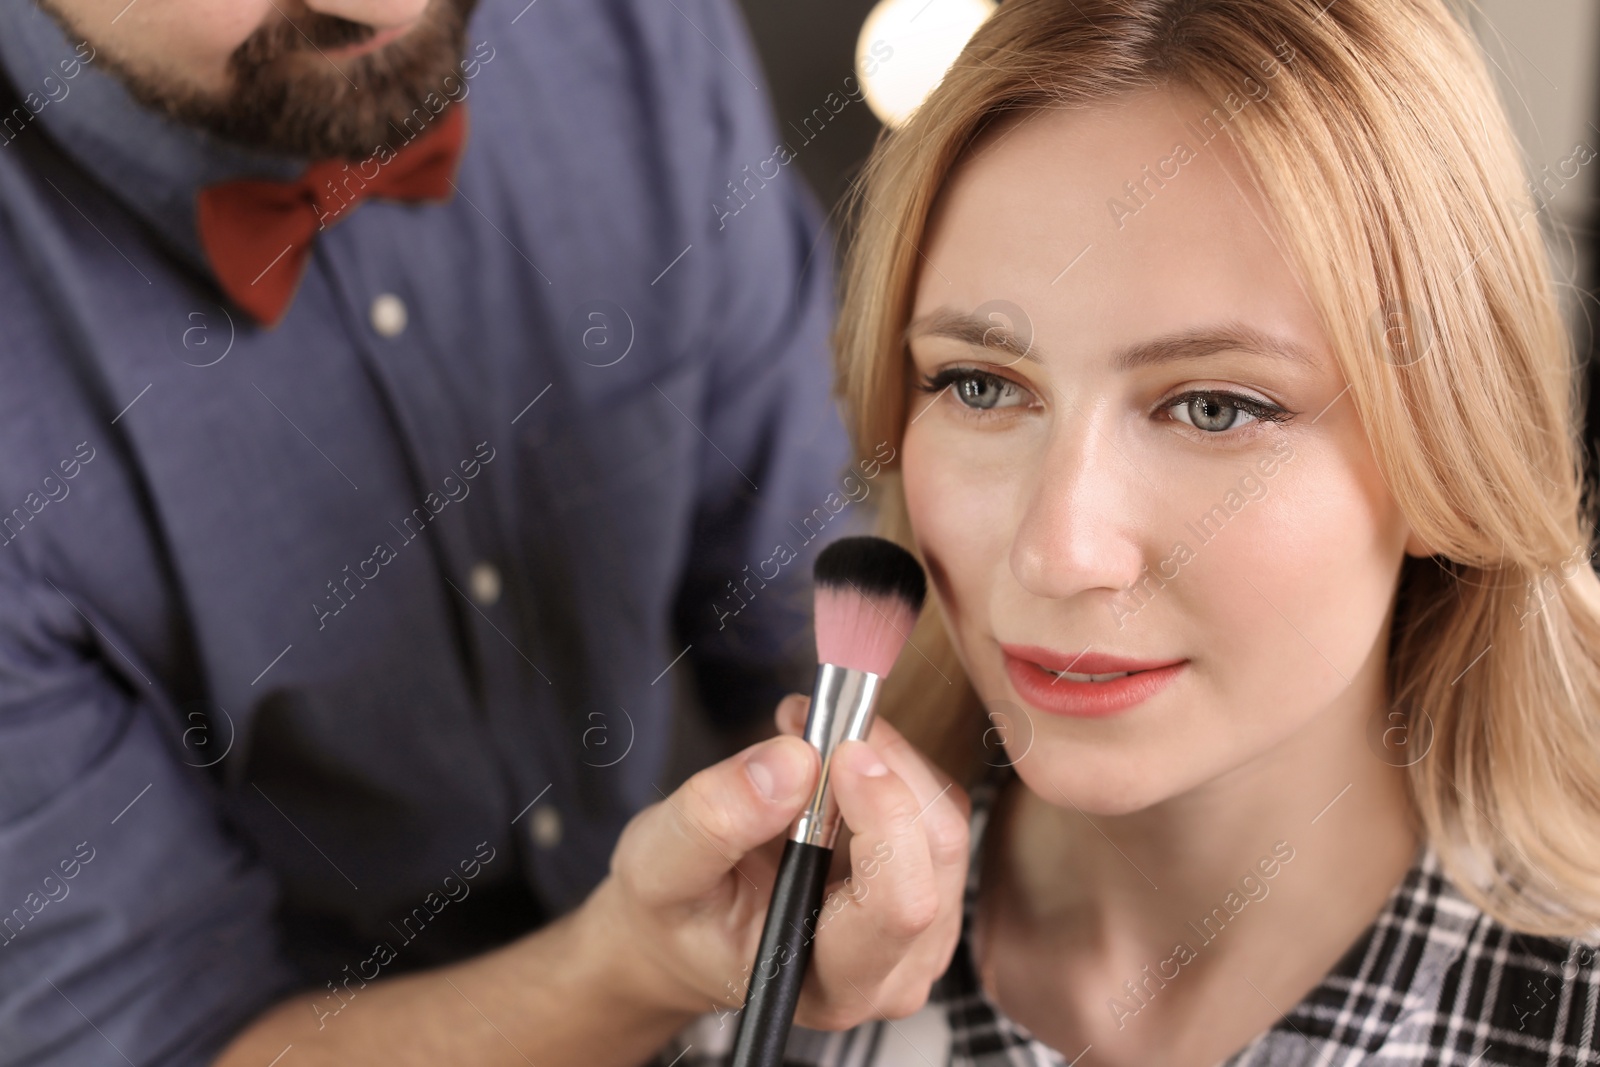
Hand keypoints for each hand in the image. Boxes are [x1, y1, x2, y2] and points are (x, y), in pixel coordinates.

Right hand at [583, 694, 971, 1031]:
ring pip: (944, 821)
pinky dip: (890, 764)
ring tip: (808, 737)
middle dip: (881, 766)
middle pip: (935, 852)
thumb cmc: (676, 913)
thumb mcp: (659, 866)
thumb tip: (795, 761)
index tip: (840, 751)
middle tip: (810, 722)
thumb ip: (715, 820)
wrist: (686, 928)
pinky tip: (833, 759)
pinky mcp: (927, 885)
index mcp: (832, 986)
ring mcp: (919, 932)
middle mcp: (892, 971)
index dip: (884, 818)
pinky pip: (937, 808)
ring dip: (885, 757)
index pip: (898, 906)